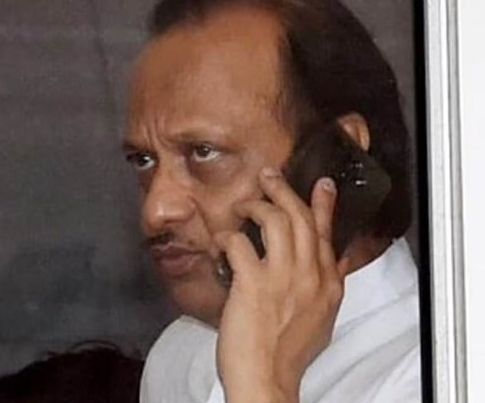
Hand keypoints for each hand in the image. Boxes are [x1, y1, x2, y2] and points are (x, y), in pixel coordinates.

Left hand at [215, 167, 348, 402]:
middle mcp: (309, 275)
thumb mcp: (322, 318)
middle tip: (269, 175)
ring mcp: (282, 277)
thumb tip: (332, 263)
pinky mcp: (252, 283)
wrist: (267, 378)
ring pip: (274, 221)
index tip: (322, 184)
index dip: (323, 205)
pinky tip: (221, 240)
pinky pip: (239, 243)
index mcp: (328, 285)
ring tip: (245, 203)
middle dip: (284, 190)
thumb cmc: (288, 353)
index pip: (326, 234)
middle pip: (300, 218)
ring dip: (256, 205)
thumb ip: (327, 287)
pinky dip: (227, 237)